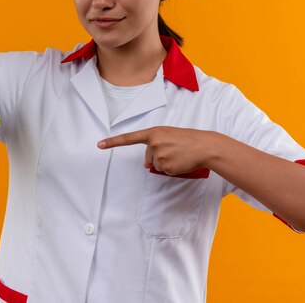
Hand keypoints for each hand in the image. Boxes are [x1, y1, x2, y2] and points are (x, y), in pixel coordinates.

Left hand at [98, 126, 221, 175]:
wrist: (204, 145)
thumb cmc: (186, 139)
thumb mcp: (168, 136)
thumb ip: (154, 145)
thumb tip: (147, 165)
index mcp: (153, 132)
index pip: (129, 138)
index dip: (113, 142)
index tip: (100, 144)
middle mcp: (153, 143)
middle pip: (147, 157)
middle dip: (158, 157)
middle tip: (174, 150)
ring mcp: (159, 155)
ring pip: (155, 165)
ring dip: (165, 162)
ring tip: (178, 154)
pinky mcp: (166, 166)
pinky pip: (163, 171)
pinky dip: (171, 169)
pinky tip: (180, 161)